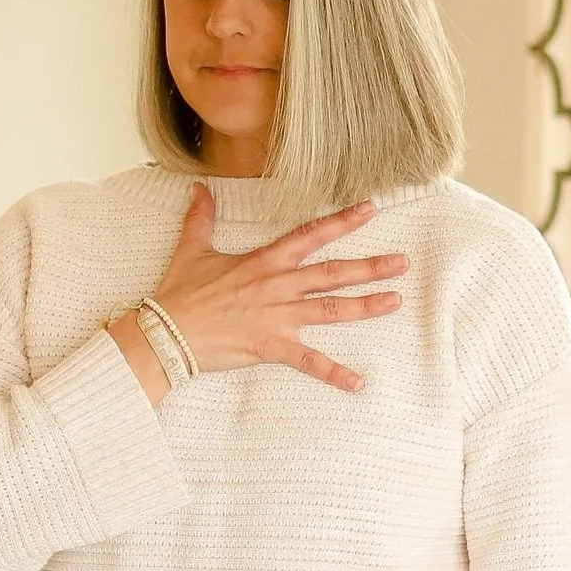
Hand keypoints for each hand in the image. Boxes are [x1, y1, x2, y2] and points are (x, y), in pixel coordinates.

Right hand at [152, 183, 407, 391]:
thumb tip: (199, 187)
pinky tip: (359, 383)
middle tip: (403, 263)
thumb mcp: (191, 248)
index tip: (370, 210)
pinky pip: (309, 362)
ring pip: (332, 309)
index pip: (311, 235)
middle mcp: (278, 286)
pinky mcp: (272, 346)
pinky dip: (334, 374)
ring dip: (366, 306)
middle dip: (371, 267)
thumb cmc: (180, 292)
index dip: (342, 221)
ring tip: (396, 301)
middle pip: (333, 273)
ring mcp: (278, 317)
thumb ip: (202, 217)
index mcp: (264, 261)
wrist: (167, 332)